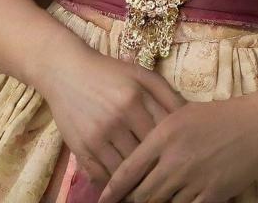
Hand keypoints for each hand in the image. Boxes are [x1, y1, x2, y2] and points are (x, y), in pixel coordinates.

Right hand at [33, 41, 187, 186]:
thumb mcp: (141, 74)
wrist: (66, 71)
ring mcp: (98, 136)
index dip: (175, 147)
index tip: (185, 157)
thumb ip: (167, 93)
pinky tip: (126, 184)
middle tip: (172, 178)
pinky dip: (116, 184)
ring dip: (139, 180)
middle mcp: (117, 119)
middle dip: (160, 167)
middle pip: (147, 155)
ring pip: (126, 171)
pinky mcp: (81, 149)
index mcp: (136, 98)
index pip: (164, 133)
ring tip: (151, 186)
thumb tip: (191, 117)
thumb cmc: (109, 73)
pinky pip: (103, 177)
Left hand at [97, 96, 257, 202]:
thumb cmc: (218, 115)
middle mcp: (174, 160)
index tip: (102, 201)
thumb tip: (136, 156)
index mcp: (164, 135)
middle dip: (132, 202)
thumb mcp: (182, 114)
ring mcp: (192, 180)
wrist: (256, 126)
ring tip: (151, 201)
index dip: (111, 191)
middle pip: (141, 195)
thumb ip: (158, 134)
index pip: (128, 170)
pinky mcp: (211, 195)